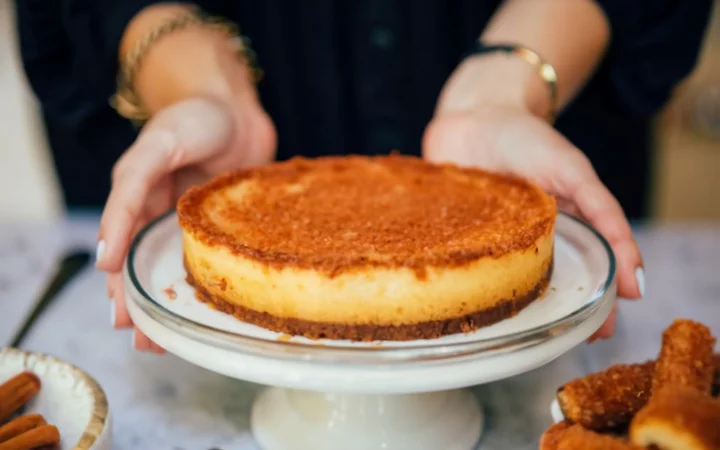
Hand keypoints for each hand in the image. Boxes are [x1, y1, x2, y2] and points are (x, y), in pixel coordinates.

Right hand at [96, 96, 275, 352]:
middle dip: (144, 304)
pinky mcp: (224, 221)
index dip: (122, 288)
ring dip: (173, 300)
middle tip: (147, 342)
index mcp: (137, 200)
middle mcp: (162, 214)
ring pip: (177, 268)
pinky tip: (213, 304)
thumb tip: (108, 250)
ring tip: (173, 337)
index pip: (123, 252)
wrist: (238, 105)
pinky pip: (214, 257)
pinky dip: (209, 281)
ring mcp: (193, 220)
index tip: (126, 322)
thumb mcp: (157, 148)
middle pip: (146, 267)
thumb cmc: (194, 118)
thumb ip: (131, 191)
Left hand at [423, 59, 643, 341]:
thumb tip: (630, 262)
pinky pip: (464, 264)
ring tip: (527, 332)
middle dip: (563, 309)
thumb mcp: (570, 170)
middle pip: (551, 279)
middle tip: (573, 336)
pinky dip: (469, 284)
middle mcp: (530, 235)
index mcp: (562, 222)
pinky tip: (470, 305)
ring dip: (519, 306)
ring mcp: (494, 238)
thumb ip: (599, 208)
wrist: (471, 114)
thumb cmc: (525, 137)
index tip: (602, 328)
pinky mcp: (458, 236)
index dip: (598, 298)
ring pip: (509, 281)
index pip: (588, 265)